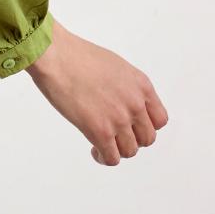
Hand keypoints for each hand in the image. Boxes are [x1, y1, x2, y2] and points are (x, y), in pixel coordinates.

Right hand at [26, 19, 167, 164]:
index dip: (146, 126)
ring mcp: (118, 119)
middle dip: (131, 139)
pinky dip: (104, 158)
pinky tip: (94, 149)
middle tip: (115, 135)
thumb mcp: (115, 66)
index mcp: (141, 85)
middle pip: (147, 138)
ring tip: (102, 143)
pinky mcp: (99, 131)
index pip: (159, 119)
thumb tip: (122, 101)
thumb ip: (126, 86)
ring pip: (130, 151)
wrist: (55, 55)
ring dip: (117, 149)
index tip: (132, 126)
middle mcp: (135, 103)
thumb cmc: (76, 55)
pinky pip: (111, 158)